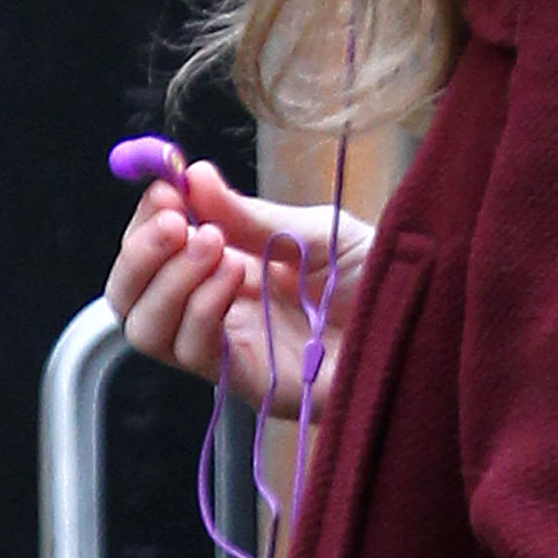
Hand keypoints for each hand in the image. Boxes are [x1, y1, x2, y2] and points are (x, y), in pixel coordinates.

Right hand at [106, 161, 373, 416]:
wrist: (427, 327)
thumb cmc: (382, 282)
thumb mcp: (316, 232)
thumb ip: (251, 215)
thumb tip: (194, 175)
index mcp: (227, 270)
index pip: (153, 252)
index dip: (147, 220)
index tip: (165, 186)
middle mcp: (218, 311)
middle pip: (130, 296)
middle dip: (138, 252)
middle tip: (174, 219)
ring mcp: (230, 350)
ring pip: (146, 330)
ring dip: (167, 279)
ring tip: (213, 245)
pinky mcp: (250, 383)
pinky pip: (194, 352)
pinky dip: (201, 308)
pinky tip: (235, 276)